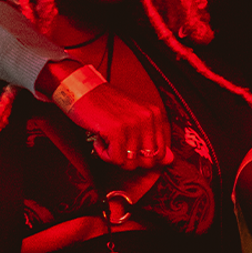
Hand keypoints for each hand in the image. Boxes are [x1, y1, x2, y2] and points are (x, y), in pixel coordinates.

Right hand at [56, 75, 172, 169]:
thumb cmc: (105, 105)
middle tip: (116, 144)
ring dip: (114, 156)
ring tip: (107, 138)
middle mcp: (148, 118)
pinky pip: (116, 159)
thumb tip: (169, 160)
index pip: (161, 154)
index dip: (142, 157)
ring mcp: (133, 123)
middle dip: (129, 159)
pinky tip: (99, 138)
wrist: (81, 89)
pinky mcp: (116, 130)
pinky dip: (104, 154)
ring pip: (131, 163)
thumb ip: (153, 140)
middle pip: (148, 162)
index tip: (128, 146)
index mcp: (155, 115)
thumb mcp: (134, 120)